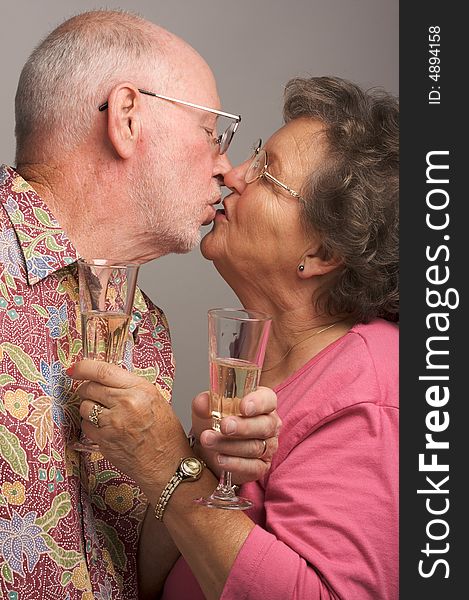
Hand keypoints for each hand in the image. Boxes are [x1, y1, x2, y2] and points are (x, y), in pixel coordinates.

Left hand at [69, 360, 188, 497]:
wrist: (167, 464)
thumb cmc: (165, 433)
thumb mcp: (155, 399)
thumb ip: (130, 387)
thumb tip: (104, 379)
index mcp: (141, 389)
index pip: (104, 371)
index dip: (83, 367)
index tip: (75, 369)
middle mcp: (126, 403)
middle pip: (89, 387)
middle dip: (86, 389)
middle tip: (93, 394)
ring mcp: (113, 423)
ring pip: (84, 406)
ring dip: (89, 408)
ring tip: (106, 414)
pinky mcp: (104, 440)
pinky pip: (86, 425)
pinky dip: (91, 425)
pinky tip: (106, 429)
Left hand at [191, 387, 280, 483]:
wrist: (210, 446)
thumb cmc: (215, 421)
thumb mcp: (207, 408)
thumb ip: (205, 403)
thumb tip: (202, 403)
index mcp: (262, 402)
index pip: (267, 400)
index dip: (258, 403)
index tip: (243, 406)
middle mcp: (269, 424)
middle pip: (265, 425)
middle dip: (243, 427)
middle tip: (224, 426)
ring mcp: (268, 446)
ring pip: (255, 447)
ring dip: (229, 445)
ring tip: (208, 440)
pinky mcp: (261, 466)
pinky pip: (253, 467)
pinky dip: (235, 464)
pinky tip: (220, 458)